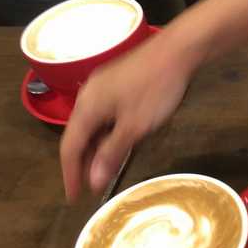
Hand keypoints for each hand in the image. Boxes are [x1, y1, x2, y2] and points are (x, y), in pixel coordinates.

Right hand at [60, 32, 193, 199]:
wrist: (177, 49)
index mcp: (86, 107)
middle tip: (90, 188)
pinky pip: (103, 114)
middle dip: (83, 163)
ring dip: (96, 149)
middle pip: (78, 136)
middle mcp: (88, 96)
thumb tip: (92, 181)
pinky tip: (118, 143)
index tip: (74, 198)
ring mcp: (102, 87)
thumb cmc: (156, 89)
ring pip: (92, 125)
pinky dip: (106, 133)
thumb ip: (111, 153)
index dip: (70, 174)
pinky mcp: (116, 82)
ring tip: (104, 171)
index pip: (69, 148)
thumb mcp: (135, 127)